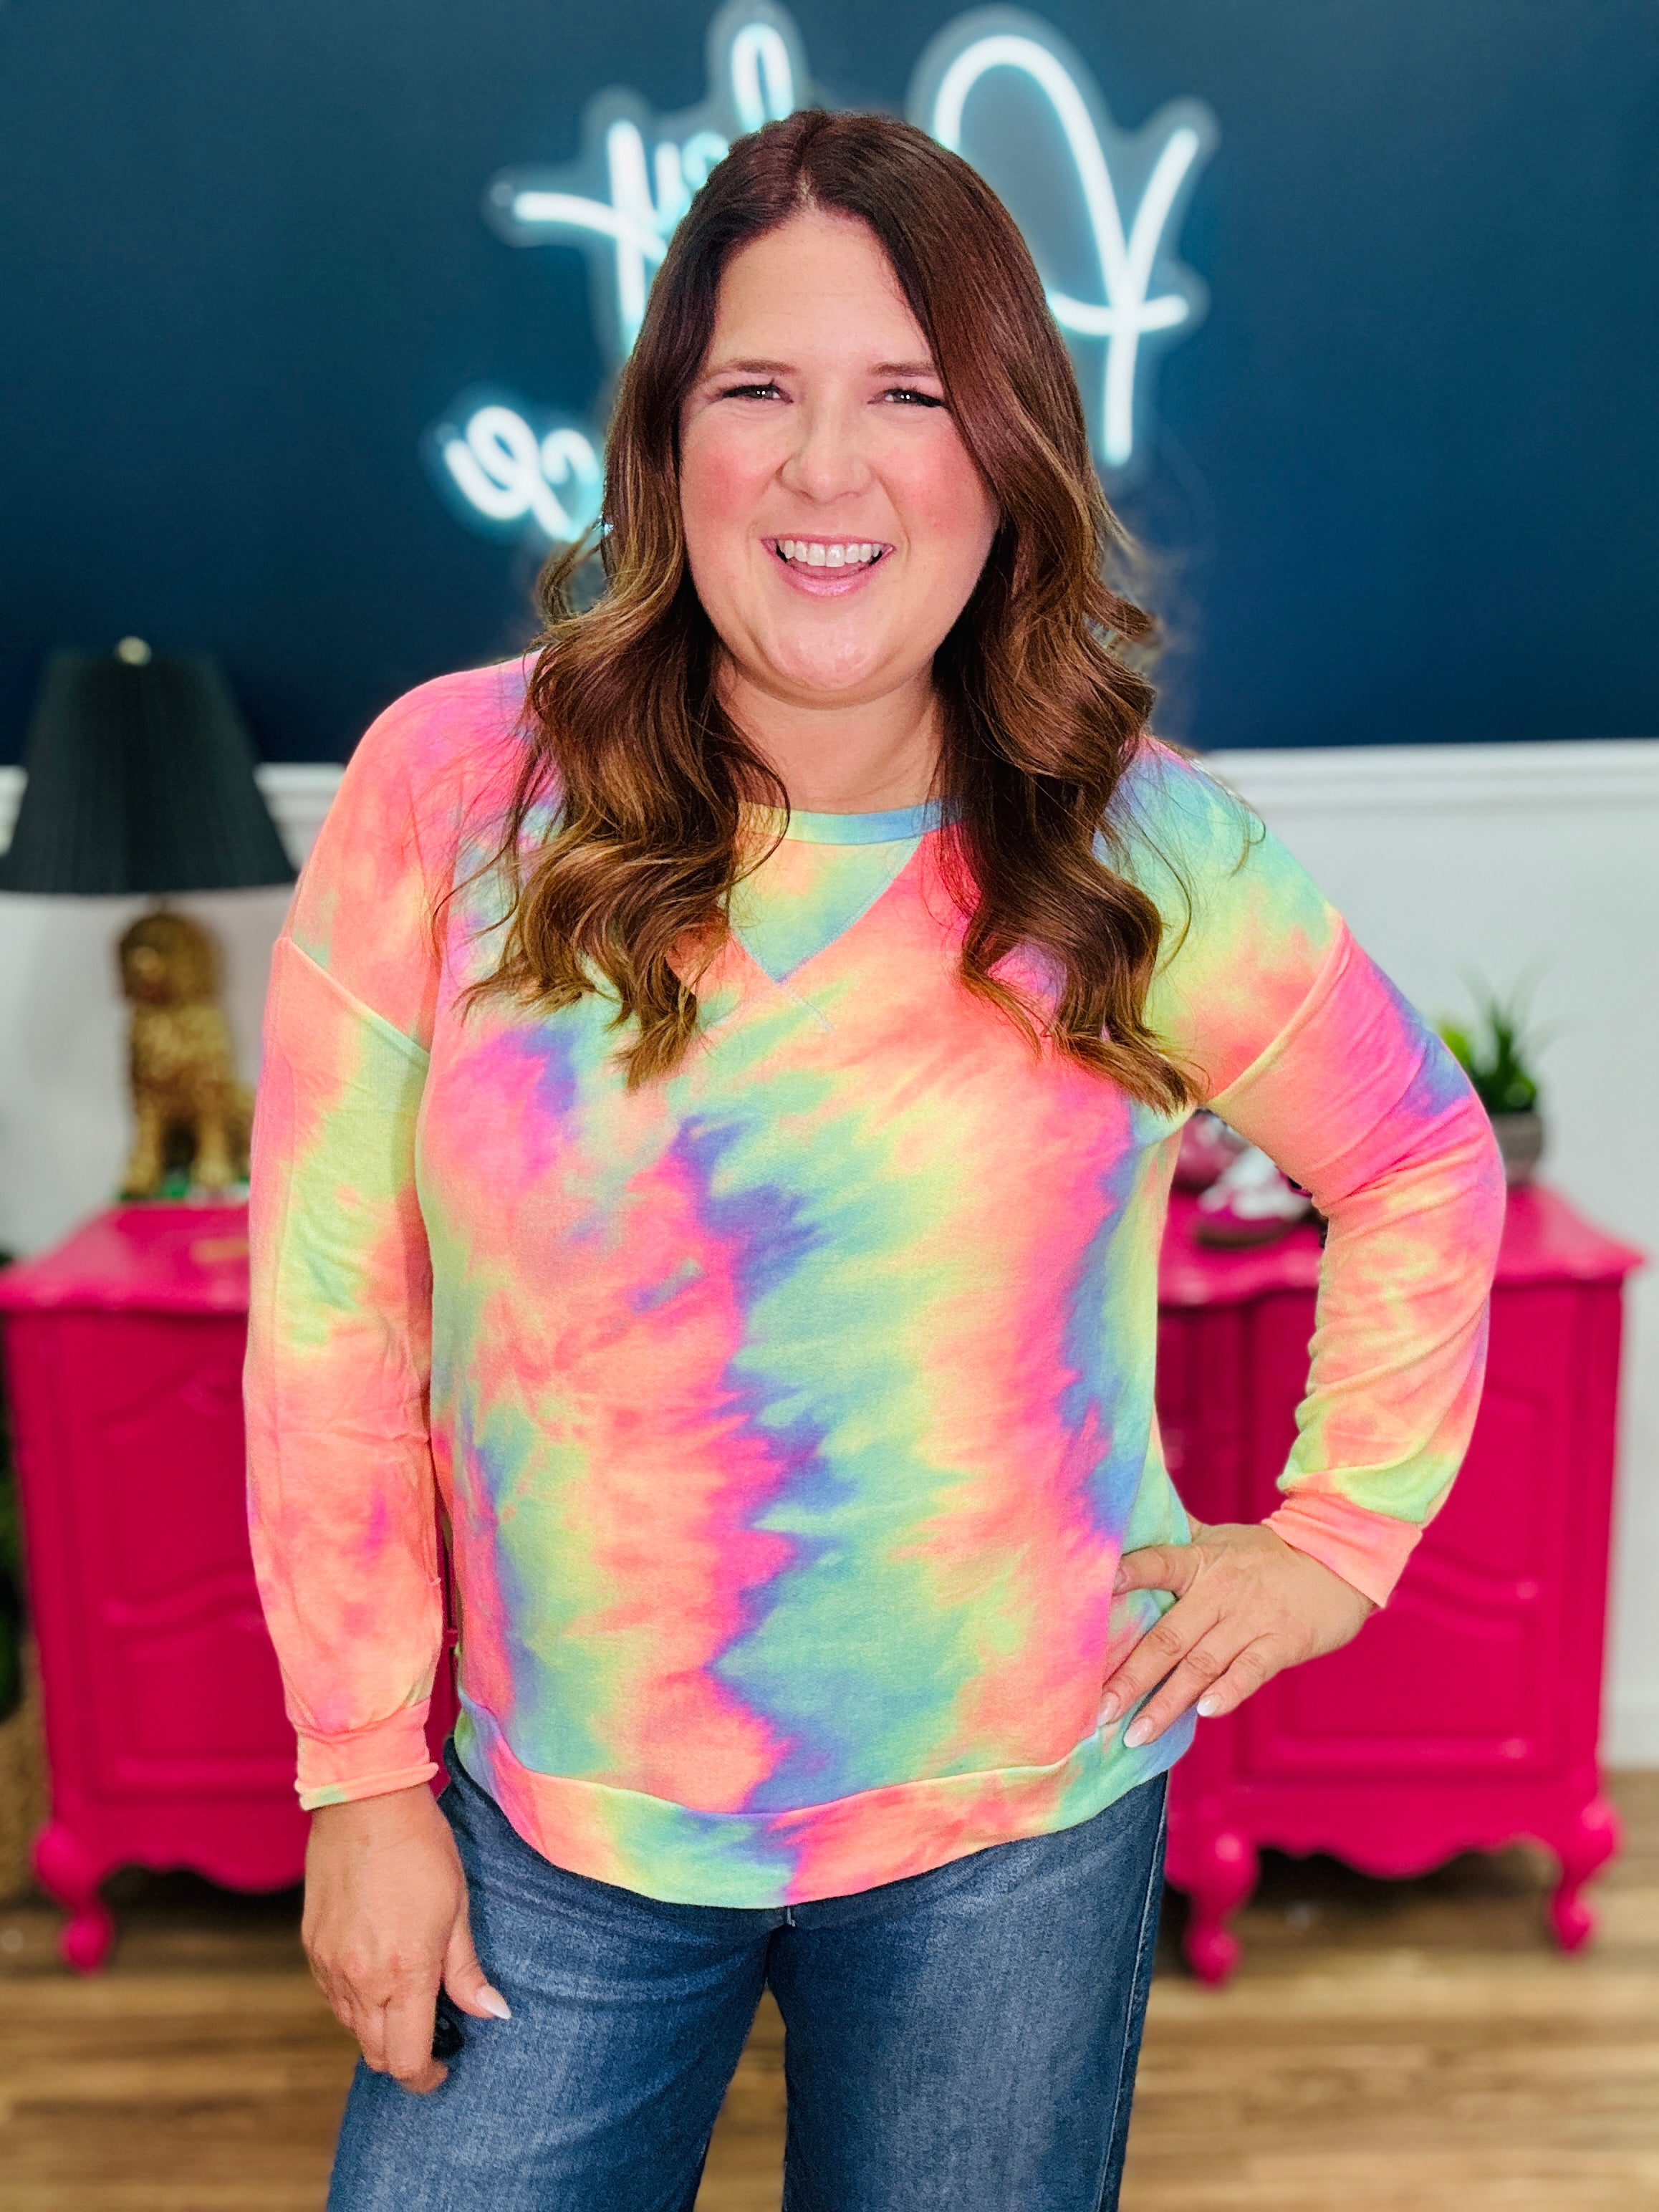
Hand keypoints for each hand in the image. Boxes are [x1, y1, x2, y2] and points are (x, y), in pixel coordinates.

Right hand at [303, 1782, 509, 2093]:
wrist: (365, 1802)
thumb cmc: (420, 1848)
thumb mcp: (457, 1907)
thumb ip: (466, 1970)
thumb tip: (492, 2013)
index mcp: (404, 1972)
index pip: (407, 2059)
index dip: (427, 2076)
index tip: (444, 2067)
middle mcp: (359, 1979)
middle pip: (376, 2053)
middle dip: (405, 2057)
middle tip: (432, 2034)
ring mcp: (329, 1964)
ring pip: (351, 2027)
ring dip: (379, 2027)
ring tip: (408, 1997)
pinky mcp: (311, 1947)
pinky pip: (332, 1996)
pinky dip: (355, 2000)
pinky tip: (378, 1971)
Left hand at [1100, 1520, 1373, 1746]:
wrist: (1335, 1561)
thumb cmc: (1265, 1555)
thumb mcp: (1220, 1538)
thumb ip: (1177, 1539)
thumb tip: (1131, 1523)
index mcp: (1199, 1562)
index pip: (1157, 1565)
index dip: (1127, 1575)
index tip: (1094, 1594)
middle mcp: (1220, 1591)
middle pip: (1168, 1637)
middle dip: (1131, 1677)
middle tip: (1100, 1711)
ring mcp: (1251, 1619)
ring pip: (1201, 1664)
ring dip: (1167, 1702)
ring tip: (1136, 1733)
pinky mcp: (1281, 1642)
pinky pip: (1251, 1670)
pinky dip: (1228, 1691)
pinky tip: (1204, 1712)